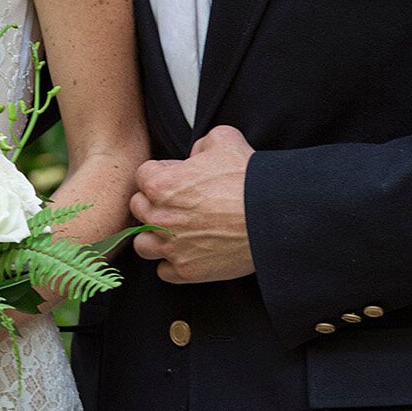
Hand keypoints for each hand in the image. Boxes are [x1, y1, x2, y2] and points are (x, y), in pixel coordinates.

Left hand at [131, 125, 256, 283]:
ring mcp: (172, 247)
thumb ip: (199, 144)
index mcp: (161, 184)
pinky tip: (188, 252)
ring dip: (155, 237)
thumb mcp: (223, 139)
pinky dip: (173, 264)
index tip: (177, 177)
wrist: (272, 216)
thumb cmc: (248, 179)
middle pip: (138, 209)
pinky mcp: (187, 271)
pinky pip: (164, 271)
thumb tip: (196, 155)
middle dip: (154, 203)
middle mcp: (159, 217)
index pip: (142, 176)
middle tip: (178, 203)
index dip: (161, 173)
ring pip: (143, 244)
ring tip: (174, 231)